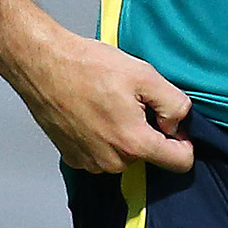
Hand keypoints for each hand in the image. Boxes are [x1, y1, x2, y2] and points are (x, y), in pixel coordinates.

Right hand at [0, 13, 195, 173]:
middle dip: (148, 131)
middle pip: (149, 156)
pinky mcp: (73, 158)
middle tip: (130, 101)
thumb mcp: (145, 75)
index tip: (171, 122)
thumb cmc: (88, 66)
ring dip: (124, 134)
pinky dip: (103, 137)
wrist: (43, 64)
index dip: (185, 142)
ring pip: (125, 155)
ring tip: (108, 103)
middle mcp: (112, 162)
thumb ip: (174, 104)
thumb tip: (179, 125)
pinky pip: (102, 154)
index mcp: (134, 144)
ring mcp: (90, 163)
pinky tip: (92, 112)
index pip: (180, 163)